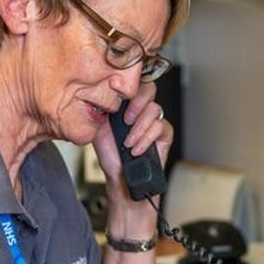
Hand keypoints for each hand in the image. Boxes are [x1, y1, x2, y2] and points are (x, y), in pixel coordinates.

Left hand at [92, 82, 172, 203]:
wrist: (121, 179)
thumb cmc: (111, 157)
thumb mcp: (99, 129)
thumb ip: (103, 110)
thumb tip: (102, 95)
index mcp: (126, 104)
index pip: (133, 83)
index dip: (129, 86)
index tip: (118, 95)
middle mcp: (141, 110)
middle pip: (149, 89)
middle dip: (137, 103)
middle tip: (126, 120)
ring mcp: (154, 121)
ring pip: (154, 110)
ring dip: (139, 128)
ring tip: (128, 143)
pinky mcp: (164, 134)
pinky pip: (160, 127)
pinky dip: (146, 139)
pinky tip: (137, 150)